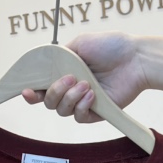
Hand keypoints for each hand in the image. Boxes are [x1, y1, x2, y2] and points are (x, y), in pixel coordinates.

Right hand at [22, 32, 148, 123]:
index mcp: (64, 73)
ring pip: (62, 111)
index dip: (31, 93)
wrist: (135, 59)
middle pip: (49, 103)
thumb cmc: (110, 48)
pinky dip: (82, 106)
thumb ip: (59, 56)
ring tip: (86, 84)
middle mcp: (71, 90)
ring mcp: (82, 103)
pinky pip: (78, 117)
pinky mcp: (95, 113)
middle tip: (70, 78)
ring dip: (70, 98)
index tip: (27, 91)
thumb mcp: (79, 44)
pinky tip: (92, 94)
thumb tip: (46, 68)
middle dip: (55, 92)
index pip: (42, 88)